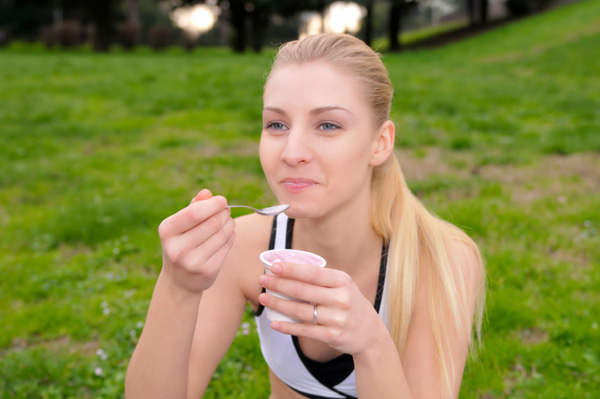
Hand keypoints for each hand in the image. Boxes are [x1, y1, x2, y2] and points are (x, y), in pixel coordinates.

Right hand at [158, 189, 235, 293]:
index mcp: (167, 231)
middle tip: (226, 211)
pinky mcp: (208, 271)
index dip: (212, 204)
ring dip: (230, 224)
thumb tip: (207, 193)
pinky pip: (227, 246)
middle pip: (211, 223)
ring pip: (222, 234)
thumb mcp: (180, 225)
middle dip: (224, 213)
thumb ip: (193, 207)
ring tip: (228, 221)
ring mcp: (192, 262)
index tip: (222, 200)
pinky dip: (231, 237)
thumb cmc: (182, 244)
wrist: (179, 281)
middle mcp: (177, 248)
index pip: (194, 213)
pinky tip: (227, 235)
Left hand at [258, 262, 386, 355]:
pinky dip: (287, 327)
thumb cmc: (349, 303)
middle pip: (303, 290)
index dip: (291, 269)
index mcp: (343, 281)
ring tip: (263, 298)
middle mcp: (341, 299)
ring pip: (300, 311)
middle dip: (279, 284)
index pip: (312, 273)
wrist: (370, 334)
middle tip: (262, 279)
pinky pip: (304, 330)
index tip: (274, 266)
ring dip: (278, 304)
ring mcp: (337, 318)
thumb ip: (322, 279)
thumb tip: (288, 268)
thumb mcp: (343, 286)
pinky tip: (274, 323)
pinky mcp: (332, 336)